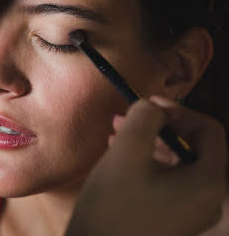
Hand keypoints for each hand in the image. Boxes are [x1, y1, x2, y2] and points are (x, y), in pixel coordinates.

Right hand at [65, 96, 226, 235]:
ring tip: (117, 133)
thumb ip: (143, 118)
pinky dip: (146, 162)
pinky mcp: (172, 219)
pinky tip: (119, 155)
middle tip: (128, 116)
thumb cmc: (112, 208)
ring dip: (148, 142)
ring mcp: (190, 213)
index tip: (148, 102)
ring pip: (176, 163)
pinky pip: (167, 181)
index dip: (179, 110)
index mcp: (208, 183)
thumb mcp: (126, 154)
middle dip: (158, 126)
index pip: (208, 130)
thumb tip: (151, 106)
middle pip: (192, 146)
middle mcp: (207, 199)